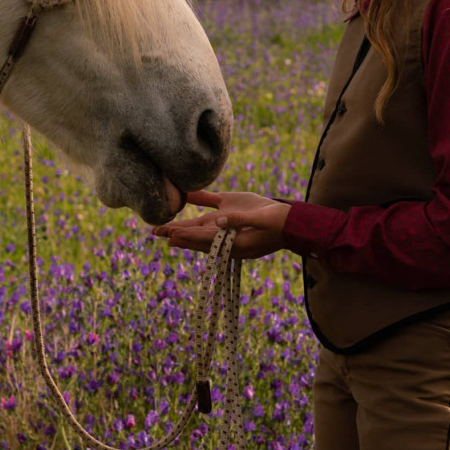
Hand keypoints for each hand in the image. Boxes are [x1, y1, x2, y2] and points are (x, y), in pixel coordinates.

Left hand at [151, 189, 289, 258]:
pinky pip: (213, 215)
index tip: (170, 236)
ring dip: (183, 230)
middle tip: (155, 232)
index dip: (187, 237)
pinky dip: (198, 213)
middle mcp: (228, 238)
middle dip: (177, 235)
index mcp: (235, 242)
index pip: (205, 240)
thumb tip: (220, 222)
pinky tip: (186, 207)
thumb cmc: (280, 222)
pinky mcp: (234, 217)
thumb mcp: (262, 220)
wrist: (294, 222)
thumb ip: (240, 220)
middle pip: (198, 238)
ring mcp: (230, 230)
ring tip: (165, 230)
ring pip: (202, 232)